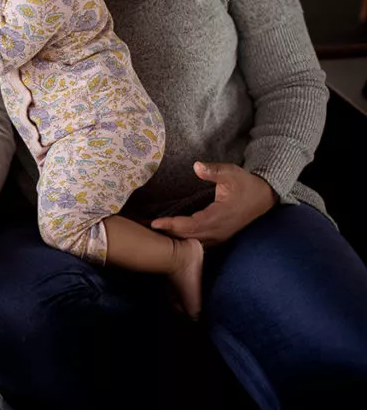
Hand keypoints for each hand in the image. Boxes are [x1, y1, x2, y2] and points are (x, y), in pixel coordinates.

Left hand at [151, 162, 278, 245]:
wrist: (263, 197)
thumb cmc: (245, 184)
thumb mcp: (231, 172)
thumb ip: (213, 170)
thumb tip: (196, 166)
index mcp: (220, 217)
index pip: (191, 225)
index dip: (172, 225)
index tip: (155, 223)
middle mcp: (219, 231)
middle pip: (188, 237)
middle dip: (168, 234)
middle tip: (146, 228)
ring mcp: (219, 236)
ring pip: (193, 243)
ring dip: (174, 239)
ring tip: (154, 233)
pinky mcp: (219, 237)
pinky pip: (198, 243)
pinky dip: (183, 240)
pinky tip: (169, 236)